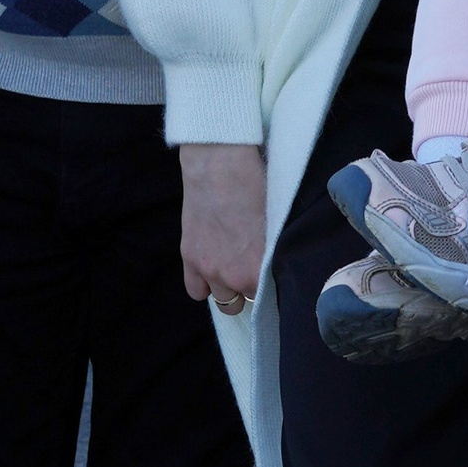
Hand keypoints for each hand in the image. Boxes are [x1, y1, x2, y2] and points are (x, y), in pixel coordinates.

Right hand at [178, 142, 266, 313]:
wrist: (220, 165)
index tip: (273, 279)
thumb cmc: (255, 186)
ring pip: (223, 301)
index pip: (270, 298)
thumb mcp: (276, 224)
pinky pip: (196, 291)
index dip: (272, 288)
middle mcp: (234, 277)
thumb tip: (278, 268)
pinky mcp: (189, 258)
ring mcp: (208, 270)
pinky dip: (204, 285)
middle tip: (253, 268)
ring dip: (228, 289)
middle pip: (247, 301)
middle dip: (251, 288)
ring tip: (233, 268)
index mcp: (260, 270)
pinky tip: (211, 270)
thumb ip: (274, 255)